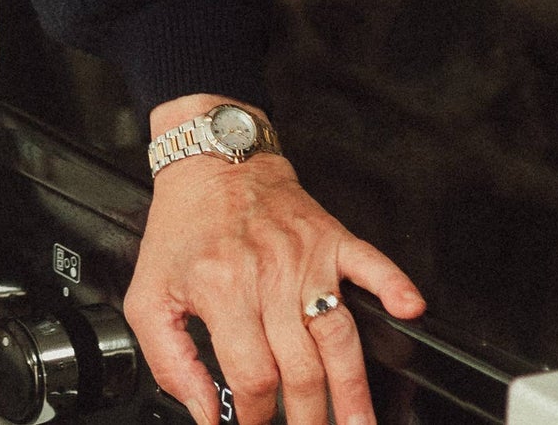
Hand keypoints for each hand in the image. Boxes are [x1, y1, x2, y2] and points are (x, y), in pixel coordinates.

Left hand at [125, 100, 424, 424]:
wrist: (208, 158)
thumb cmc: (182, 225)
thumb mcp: (149, 293)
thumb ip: (169, 360)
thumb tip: (202, 412)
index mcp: (221, 290)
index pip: (252, 376)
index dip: (257, 418)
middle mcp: (266, 275)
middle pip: (301, 369)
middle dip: (309, 418)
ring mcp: (304, 256)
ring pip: (339, 336)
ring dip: (354, 389)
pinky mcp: (331, 238)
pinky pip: (370, 263)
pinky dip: (393, 285)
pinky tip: (408, 311)